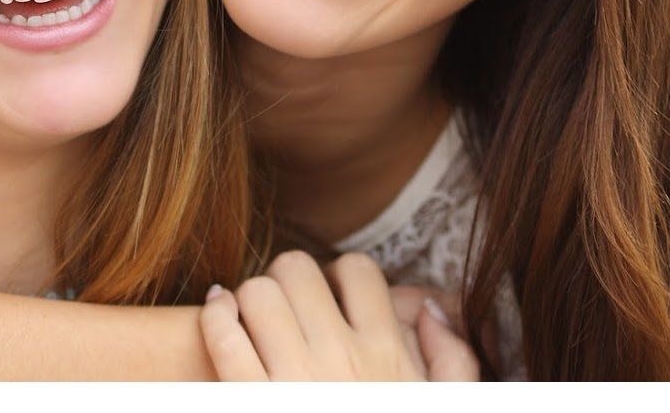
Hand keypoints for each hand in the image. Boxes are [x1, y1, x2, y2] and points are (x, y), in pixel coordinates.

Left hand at [199, 251, 479, 380]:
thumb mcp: (441, 408)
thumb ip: (453, 361)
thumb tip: (431, 310)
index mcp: (386, 356)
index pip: (359, 271)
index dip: (341, 274)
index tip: (333, 295)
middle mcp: (339, 359)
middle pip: (298, 270)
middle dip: (289, 279)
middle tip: (288, 302)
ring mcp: (291, 379)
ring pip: (256, 292)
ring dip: (251, 296)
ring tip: (255, 315)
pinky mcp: (249, 399)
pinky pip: (221, 333)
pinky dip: (215, 314)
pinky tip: (221, 314)